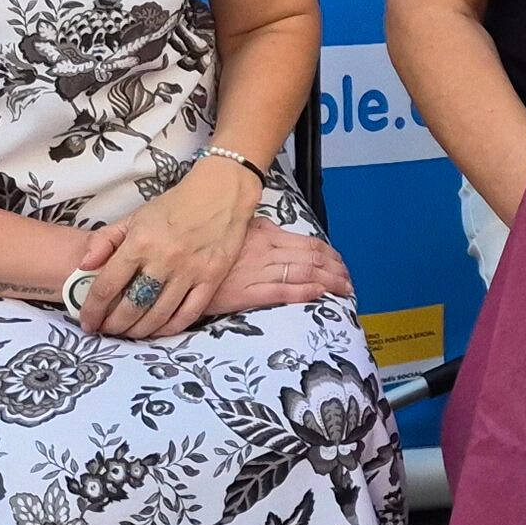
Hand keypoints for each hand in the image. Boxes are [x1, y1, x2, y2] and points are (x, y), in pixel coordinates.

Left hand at [73, 156, 264, 338]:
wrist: (222, 192)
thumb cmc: (175, 204)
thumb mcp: (135, 216)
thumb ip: (105, 240)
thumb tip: (84, 266)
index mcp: (140, 242)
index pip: (107, 285)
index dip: (93, 309)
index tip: (87, 322)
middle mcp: (163, 259)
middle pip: (132, 306)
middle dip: (114, 325)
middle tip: (107, 330)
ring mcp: (190, 271)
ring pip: (159, 314)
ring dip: (139, 331)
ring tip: (129, 333)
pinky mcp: (212, 278)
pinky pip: (189, 313)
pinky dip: (171, 328)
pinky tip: (159, 330)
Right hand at [211, 225, 353, 314]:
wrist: (176, 267)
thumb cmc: (206, 248)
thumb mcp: (236, 231)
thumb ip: (260, 231)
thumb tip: (279, 232)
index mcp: (264, 234)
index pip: (307, 243)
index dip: (329, 255)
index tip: (341, 264)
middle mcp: (264, 250)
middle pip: (311, 258)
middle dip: (335, 270)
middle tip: (349, 281)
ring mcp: (255, 270)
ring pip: (302, 273)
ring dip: (328, 281)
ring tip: (343, 289)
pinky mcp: (245, 291)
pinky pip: (281, 290)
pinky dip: (304, 291)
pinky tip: (320, 293)